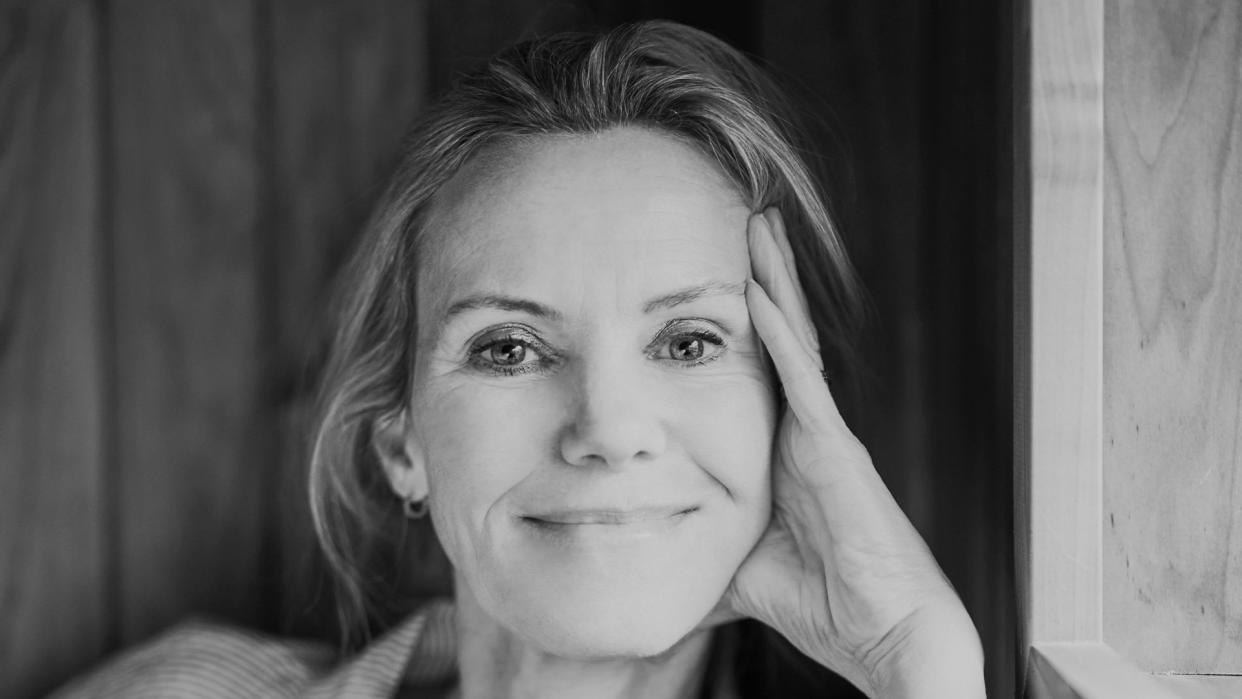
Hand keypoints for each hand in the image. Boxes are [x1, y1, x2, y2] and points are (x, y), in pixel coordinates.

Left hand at [717, 208, 984, 697]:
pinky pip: (803, 385)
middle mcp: (808, 430)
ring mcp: (825, 436)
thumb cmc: (821, 602)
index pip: (760, 367)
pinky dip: (780, 339)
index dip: (743, 316)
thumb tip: (646, 563)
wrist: (883, 636)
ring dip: (775, 282)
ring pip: (795, 343)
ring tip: (757, 224)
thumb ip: (700, 550)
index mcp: (786, 449)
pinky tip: (759, 295)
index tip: (717, 269)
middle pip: (781, 336)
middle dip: (764, 275)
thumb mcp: (738, 565)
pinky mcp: (838, 453)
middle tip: (743, 216)